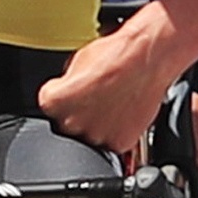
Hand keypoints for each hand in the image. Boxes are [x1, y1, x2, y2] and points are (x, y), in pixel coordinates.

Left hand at [33, 15, 176, 158]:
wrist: (149, 57)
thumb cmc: (117, 54)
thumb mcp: (78, 61)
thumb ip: (65, 84)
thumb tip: (66, 91)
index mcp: (54, 102)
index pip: (48, 105)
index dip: (61, 95)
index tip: (71, 91)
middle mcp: (72, 122)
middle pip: (67, 124)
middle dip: (78, 113)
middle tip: (96, 97)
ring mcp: (96, 135)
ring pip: (90, 136)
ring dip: (97, 124)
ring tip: (112, 103)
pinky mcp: (118, 143)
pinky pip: (112, 142)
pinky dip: (117, 131)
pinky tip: (123, 112)